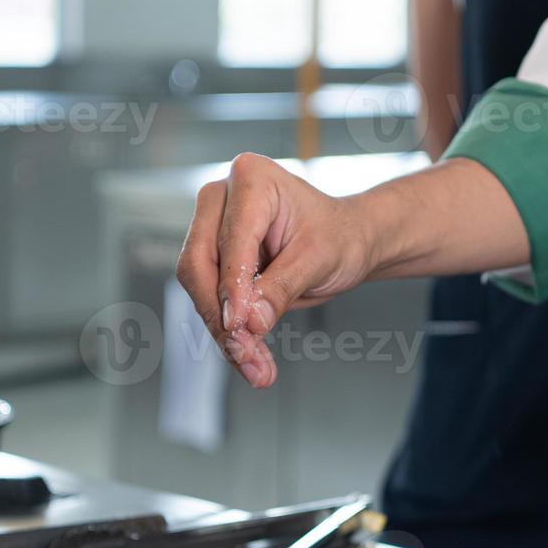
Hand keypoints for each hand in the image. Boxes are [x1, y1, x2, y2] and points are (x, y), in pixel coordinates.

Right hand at [177, 154, 377, 388]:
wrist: (348, 242)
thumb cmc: (340, 237)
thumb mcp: (319, 260)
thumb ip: (282, 287)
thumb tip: (250, 322)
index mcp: (251, 179)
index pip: (229, 240)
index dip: (232, 287)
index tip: (240, 326)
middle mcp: (222, 198)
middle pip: (199, 263)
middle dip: (222, 317)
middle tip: (245, 355)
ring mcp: (212, 227)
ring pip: (200, 287)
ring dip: (224, 333)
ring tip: (255, 368)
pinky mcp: (213, 259)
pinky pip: (210, 300)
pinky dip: (229, 333)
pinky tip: (250, 361)